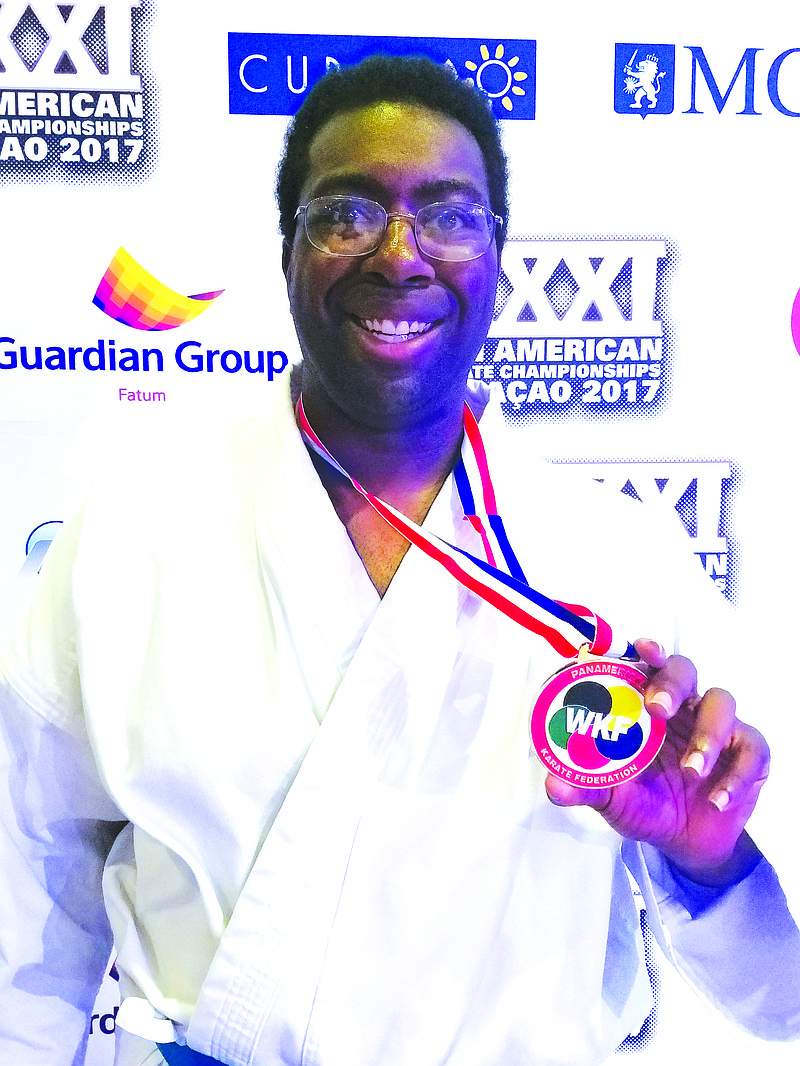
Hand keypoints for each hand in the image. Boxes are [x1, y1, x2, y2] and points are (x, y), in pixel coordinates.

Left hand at [544, 638, 769, 885]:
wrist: (685, 842)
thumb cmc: (645, 804)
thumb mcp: (612, 799)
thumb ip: (586, 789)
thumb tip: (553, 785)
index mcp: (647, 706)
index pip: (648, 666)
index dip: (647, 652)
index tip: (640, 648)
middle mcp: (684, 707)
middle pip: (684, 670)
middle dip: (672, 683)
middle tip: (657, 708)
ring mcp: (720, 726)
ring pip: (723, 702)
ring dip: (707, 734)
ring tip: (692, 770)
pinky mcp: (749, 752)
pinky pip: (752, 748)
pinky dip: (736, 774)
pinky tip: (718, 798)